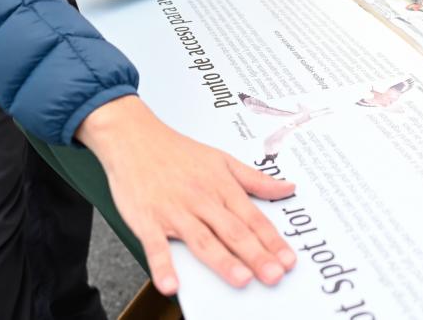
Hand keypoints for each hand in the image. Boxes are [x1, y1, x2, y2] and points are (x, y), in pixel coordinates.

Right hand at [77, 96, 297, 295]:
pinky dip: (163, 265)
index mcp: (221, 187)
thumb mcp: (222, 159)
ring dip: (222, 261)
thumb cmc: (177, 151)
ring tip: (241, 280)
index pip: (253, 218)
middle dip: (256, 255)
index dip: (272, 240)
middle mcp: (201, 200)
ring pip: (202, 239)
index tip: (288, 260)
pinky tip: (172, 284)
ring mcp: (174, 211)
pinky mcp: (147, 220)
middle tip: (274, 276)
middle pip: (233, 231)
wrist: (133, 138)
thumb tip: (287, 188)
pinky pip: (156, 246)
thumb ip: (255, 179)